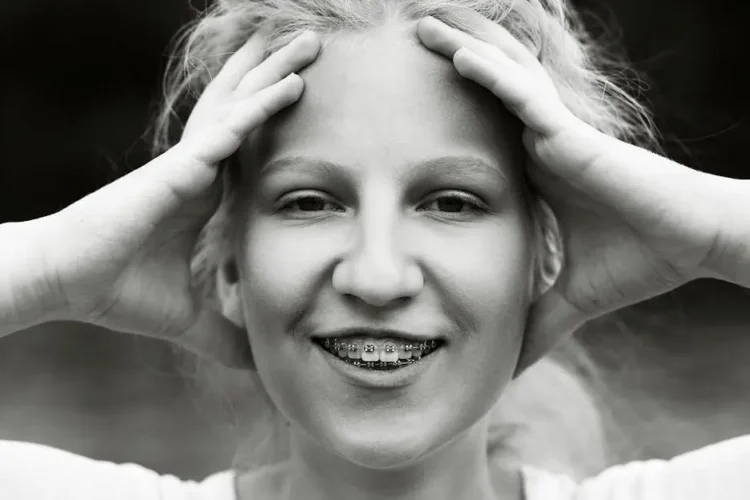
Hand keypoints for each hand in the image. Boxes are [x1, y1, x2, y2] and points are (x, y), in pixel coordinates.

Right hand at [26, 30, 320, 367]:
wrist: (66, 282)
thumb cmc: (116, 291)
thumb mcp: (188, 317)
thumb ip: (223, 332)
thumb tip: (255, 362)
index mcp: (206, 193)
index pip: (252, 145)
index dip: (276, 116)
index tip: (310, 97)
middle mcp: (201, 169)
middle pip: (248, 110)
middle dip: (280, 75)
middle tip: (316, 48)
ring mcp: (190, 163)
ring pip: (241, 107)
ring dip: (277, 74)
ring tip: (309, 44)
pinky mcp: (178, 169)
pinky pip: (226, 132)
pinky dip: (259, 109)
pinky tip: (290, 85)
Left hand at [416, 14, 735, 368]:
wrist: (692, 243)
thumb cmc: (639, 261)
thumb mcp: (569, 297)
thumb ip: (537, 323)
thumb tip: (509, 370)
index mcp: (535, 171)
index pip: (480, 129)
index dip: (445, 110)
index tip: (402, 105)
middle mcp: (540, 142)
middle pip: (486, 88)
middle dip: (448, 58)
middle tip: (405, 40)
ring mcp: (555, 133)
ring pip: (500, 78)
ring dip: (460, 47)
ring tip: (419, 24)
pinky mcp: (571, 135)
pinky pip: (523, 98)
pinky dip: (490, 76)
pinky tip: (455, 55)